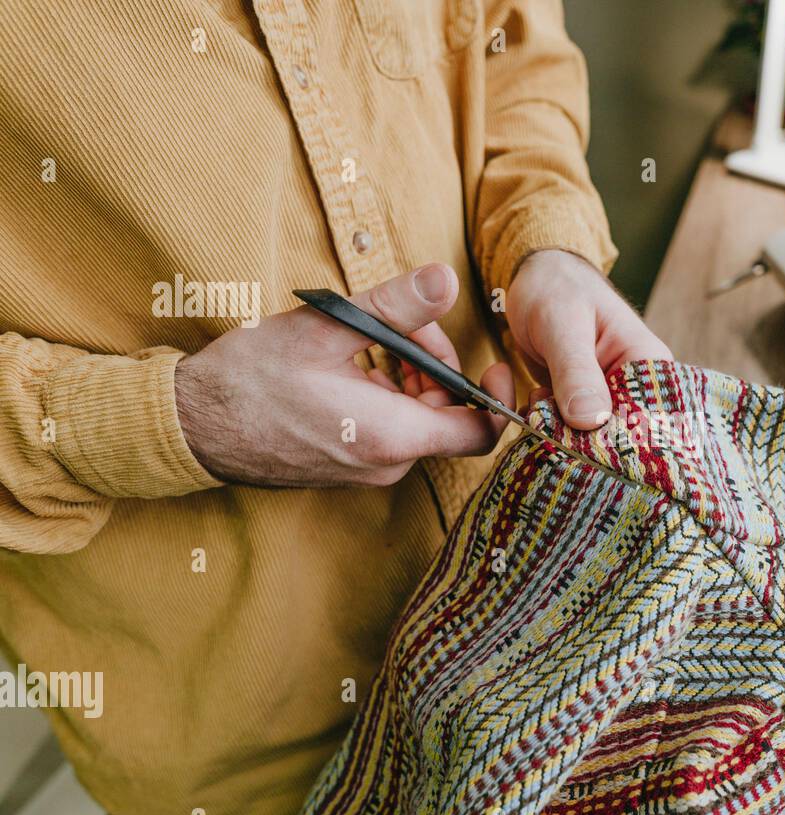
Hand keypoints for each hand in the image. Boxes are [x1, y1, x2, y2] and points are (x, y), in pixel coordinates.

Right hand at [175, 264, 514, 486]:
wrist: (191, 427)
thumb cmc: (251, 378)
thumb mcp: (326, 329)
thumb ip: (394, 306)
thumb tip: (448, 278)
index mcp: (393, 436)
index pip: (480, 431)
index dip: (498, 397)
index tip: (496, 362)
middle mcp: (387, 463)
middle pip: (447, 415)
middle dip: (437, 365)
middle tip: (401, 324)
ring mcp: (366, 470)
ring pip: (416, 419)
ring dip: (408, 375)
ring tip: (369, 338)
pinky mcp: (346, 467)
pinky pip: (388, 430)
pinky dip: (386, 394)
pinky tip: (351, 364)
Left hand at [505, 249, 670, 429]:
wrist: (536, 278)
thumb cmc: (556, 288)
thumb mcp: (563, 324)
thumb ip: (577, 371)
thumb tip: (591, 421)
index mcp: (649, 365)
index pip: (649, 421)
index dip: (619, 443)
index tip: (580, 446)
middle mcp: (637, 388)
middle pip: (621, 438)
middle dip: (582, 442)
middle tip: (546, 424)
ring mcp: (610, 400)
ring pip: (592, 440)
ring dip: (560, 434)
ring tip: (538, 404)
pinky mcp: (585, 406)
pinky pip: (571, 433)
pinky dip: (550, 427)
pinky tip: (534, 407)